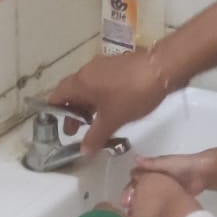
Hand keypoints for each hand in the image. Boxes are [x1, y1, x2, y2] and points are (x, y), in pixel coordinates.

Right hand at [49, 49, 170, 152]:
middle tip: (77, 130)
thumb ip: (95, 136)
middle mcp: (88, 71)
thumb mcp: (112, 120)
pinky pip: (102, 83)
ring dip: (88, 105)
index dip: (55, 112)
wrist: (162, 69)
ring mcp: (104, 66)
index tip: (58, 126)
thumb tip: (83, 150)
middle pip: (73, 92)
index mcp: (81, 82)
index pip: (57, 96)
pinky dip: (101, 97)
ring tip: (95, 123)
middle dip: (74, 111)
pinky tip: (112, 109)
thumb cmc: (132, 94)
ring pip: (89, 87)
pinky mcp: (119, 66)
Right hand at [120, 170, 199, 216]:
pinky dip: (152, 208)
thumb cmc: (183, 165)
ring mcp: (163, 189)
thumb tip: (135, 159)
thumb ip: (151, 163)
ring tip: (135, 215)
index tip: (125, 198)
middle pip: (140, 189)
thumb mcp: (166, 163)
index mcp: (153, 169)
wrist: (203, 174)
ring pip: (148, 197)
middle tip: (128, 209)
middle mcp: (156, 179)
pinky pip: (158, 203)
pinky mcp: (171, 196)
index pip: (136, 177)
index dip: (130, 187)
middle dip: (133, 198)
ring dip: (141, 205)